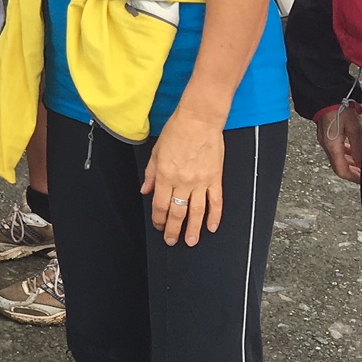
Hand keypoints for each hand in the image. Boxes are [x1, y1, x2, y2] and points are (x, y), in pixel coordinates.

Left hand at [141, 105, 223, 245]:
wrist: (199, 120)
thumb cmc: (176, 131)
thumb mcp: (156, 151)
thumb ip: (151, 174)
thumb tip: (146, 191)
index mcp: (165, 175)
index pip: (161, 204)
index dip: (159, 219)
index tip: (158, 226)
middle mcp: (183, 182)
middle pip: (177, 212)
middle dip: (173, 229)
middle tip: (172, 241)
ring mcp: (201, 181)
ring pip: (197, 211)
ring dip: (194, 229)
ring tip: (191, 241)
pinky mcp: (215, 178)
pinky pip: (216, 201)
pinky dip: (215, 216)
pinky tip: (212, 227)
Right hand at [316, 101, 361, 183]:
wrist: (326, 95)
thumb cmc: (339, 107)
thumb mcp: (355, 128)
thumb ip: (359, 148)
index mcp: (332, 146)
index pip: (342, 171)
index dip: (354, 178)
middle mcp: (326, 146)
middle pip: (339, 166)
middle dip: (353, 171)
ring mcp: (324, 140)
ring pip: (337, 158)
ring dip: (350, 162)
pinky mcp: (325, 135)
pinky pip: (335, 149)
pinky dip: (345, 153)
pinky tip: (353, 150)